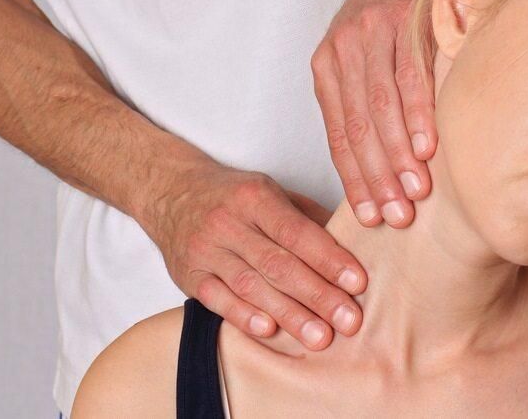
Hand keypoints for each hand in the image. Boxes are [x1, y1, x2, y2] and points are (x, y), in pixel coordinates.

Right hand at [146, 167, 367, 349]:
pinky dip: (244, 316)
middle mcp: (228, 223)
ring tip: (320, 337)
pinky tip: (270, 331)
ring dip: (289, 314)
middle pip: (278, 264)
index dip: (329, 259)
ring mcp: (205, 250)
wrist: (170, 190)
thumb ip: (308, 217)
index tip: (357, 282)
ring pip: (251, 286)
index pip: (297, 232)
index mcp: (255, 197)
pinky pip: (217, 299)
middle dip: (318, 295)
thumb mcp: (271, 191)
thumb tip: (353, 241)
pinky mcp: (188, 275)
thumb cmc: (232, 194)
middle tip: (349, 321)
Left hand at [311, 0, 451, 227]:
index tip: (367, 217)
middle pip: (358, 127)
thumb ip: (362, 99)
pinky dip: (417, 116)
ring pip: (380, 107)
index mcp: (327, 65)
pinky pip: (410, 75)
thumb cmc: (396, 10)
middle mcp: (343, 48)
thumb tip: (376, 164)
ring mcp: (373, 30)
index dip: (353, 178)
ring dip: (397, 156)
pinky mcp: (405, 15)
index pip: (338, 133)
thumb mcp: (365, 52)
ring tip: (413, 194)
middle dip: (375, 178)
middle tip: (393, 218)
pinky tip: (426, 148)